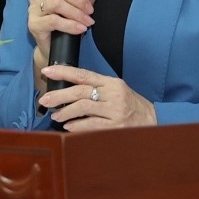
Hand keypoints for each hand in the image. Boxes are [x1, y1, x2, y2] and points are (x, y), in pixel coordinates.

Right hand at [26, 0, 99, 63]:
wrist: (55, 48)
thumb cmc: (67, 23)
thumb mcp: (82, 5)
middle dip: (79, 1)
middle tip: (90, 11)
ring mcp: (33, 8)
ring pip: (57, 4)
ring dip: (77, 13)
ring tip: (87, 22)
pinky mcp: (34, 23)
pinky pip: (54, 20)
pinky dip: (70, 25)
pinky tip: (80, 29)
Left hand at [37, 64, 156, 130]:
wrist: (154, 120)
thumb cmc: (130, 105)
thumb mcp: (115, 90)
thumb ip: (95, 87)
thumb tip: (67, 88)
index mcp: (111, 82)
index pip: (83, 74)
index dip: (63, 72)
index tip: (47, 71)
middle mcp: (113, 94)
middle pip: (80, 91)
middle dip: (59, 95)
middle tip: (45, 100)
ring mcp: (115, 110)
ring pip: (84, 107)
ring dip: (66, 111)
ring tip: (56, 115)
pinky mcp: (117, 126)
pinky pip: (92, 125)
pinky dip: (78, 125)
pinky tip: (68, 126)